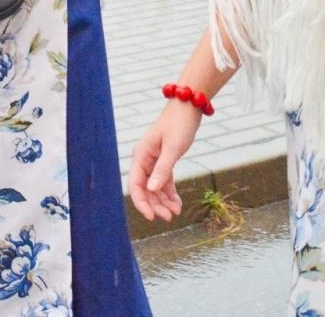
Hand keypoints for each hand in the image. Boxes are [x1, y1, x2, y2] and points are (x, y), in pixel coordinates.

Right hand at [127, 103, 202, 221]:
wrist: (189, 107)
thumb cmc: (179, 124)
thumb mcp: (173, 148)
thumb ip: (162, 169)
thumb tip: (152, 190)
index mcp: (141, 155)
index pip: (135, 184)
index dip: (141, 202)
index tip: (151, 216)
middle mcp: (145, 159)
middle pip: (145, 189)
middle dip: (155, 204)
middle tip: (168, 217)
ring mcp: (154, 161)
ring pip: (155, 187)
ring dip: (163, 201)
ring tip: (175, 213)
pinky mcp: (164, 160)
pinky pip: (164, 181)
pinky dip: (170, 193)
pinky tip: (177, 204)